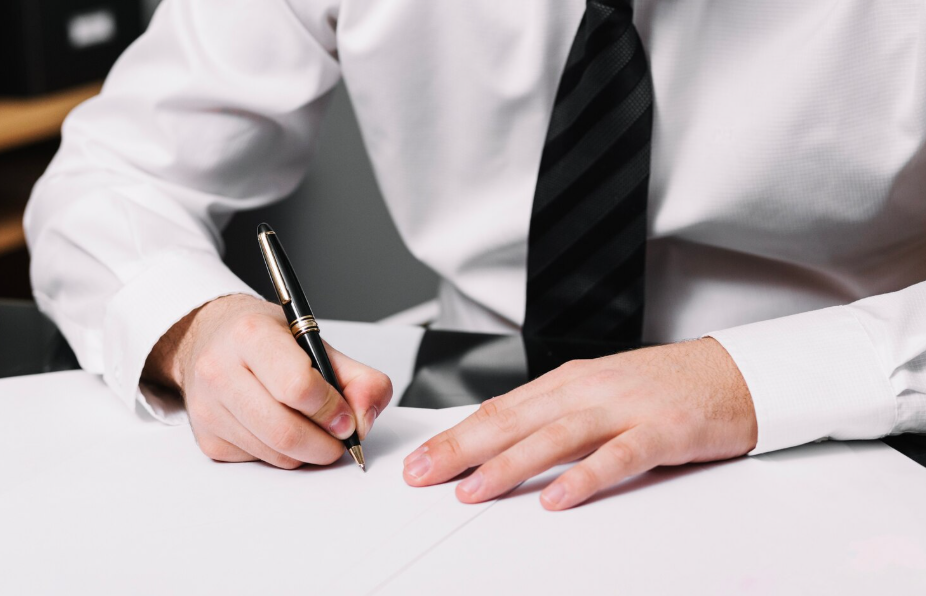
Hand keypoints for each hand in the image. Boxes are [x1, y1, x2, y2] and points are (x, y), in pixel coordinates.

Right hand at [143, 294, 392, 467]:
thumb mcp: (317, 342)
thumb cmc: (268, 339)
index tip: (346, 416)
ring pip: (275, 454)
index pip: (298, 387)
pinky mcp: (207, 438)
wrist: (214, 337)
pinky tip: (282, 428)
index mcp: (252, 335)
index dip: (331, 409)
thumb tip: (364, 420)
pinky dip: (283, 454)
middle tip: (339, 437)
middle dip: (325, 444)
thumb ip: (358, 377)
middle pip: (285, 431)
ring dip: (307, 452)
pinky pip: (259, 462)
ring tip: (314, 430)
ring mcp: (208, 407)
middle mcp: (220, 370)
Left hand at [403, 338, 755, 509]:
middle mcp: (590, 389)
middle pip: (515, 420)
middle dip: (463, 449)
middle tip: (424, 475)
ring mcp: (626, 408)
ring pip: (556, 436)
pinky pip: (619, 455)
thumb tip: (501, 439)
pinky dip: (586, 477)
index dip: (457, 435)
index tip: (422, 458)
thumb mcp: (599, 391)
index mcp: (570, 380)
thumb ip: (554, 413)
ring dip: (509, 464)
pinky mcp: (664, 431)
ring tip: (472, 490)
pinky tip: (556, 498)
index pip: (501, 409)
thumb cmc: (665, 385)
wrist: (735, 371)